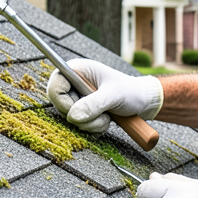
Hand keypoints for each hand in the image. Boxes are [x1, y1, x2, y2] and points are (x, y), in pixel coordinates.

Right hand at [46, 59, 162, 132]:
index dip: (62, 101)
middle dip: (81, 116)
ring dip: (89, 123)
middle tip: (102, 116)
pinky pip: (79, 124)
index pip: (55, 85)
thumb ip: (93, 104)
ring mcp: (79, 97)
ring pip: (71, 118)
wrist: (142, 102)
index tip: (77, 111)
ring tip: (107, 117)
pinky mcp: (84, 110)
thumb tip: (72, 116)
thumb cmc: (130, 91)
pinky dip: (92, 127)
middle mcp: (75, 83)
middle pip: (61, 105)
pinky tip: (106, 120)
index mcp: (78, 70)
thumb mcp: (113, 96)